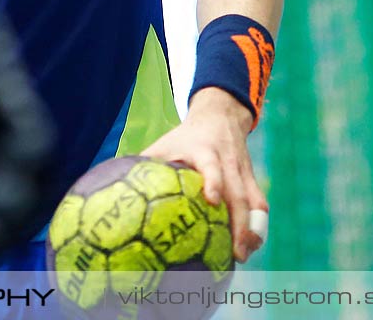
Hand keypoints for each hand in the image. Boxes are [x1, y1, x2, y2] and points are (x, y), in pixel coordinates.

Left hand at [139, 89, 267, 262]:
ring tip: (243, 255)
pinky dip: (257, 226)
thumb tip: (113, 190)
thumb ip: (145, 164)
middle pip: (239, 194)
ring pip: (254, 203)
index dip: (214, 182)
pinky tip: (249, 246)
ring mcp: (243, 173)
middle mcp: (228, 163)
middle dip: (241, 223)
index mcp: (205, 152)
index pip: (212, 167)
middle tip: (236, 252)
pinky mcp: (251, 180)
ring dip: (253, 229)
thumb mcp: (166, 143)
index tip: (212, 201)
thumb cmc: (186, 136)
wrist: (221, 116)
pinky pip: (259, 205)